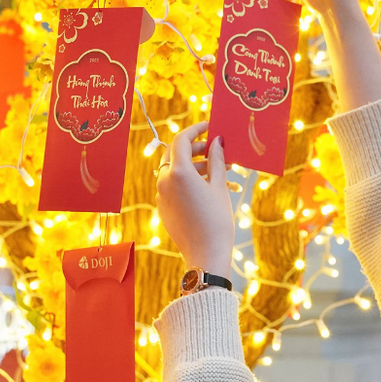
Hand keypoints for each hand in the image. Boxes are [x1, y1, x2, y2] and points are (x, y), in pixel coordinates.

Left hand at [156, 122, 234, 278]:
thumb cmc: (216, 220)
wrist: (205, 254)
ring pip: (174, 170)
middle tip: (214, 150)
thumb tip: (217, 140)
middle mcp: (164, 180)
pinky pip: (172, 186)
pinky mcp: (162, 208)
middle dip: (195, 149)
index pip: (182, 140)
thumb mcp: (219, 186)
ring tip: (217, 172)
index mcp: (179, 172)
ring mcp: (161, 195)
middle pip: (175, 153)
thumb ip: (216, 160)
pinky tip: (206, 188)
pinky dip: (187, 181)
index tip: (209, 127)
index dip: (196, 129)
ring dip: (193, 166)